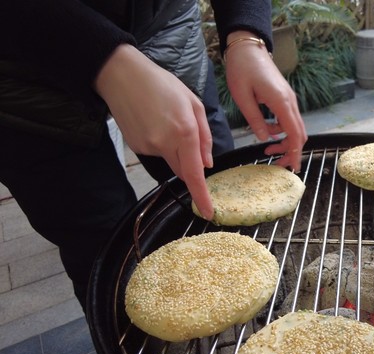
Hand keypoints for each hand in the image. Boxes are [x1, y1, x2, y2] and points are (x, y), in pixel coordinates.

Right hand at [94, 44, 215, 219]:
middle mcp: (165, 144)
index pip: (195, 174)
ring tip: (164, 118)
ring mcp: (148, 147)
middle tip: (185, 135)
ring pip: (170, 159)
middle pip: (184, 170)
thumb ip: (204, 136)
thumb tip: (207, 164)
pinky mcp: (136, 147)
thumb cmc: (161, 84)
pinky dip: (160, 142)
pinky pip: (157, 152)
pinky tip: (153, 122)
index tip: (208, 213)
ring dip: (174, 147)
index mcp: (184, 131)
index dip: (202, 196)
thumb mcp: (193, 103)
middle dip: (190, 162)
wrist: (121, 76)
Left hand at [223, 31, 307, 171]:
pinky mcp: (285, 97)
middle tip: (277, 163)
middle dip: (291, 150)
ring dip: (286, 141)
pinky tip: (268, 132)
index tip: (292, 168)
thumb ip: (255, 120)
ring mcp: (289, 99)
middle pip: (300, 133)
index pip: (294, 134)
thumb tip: (264, 138)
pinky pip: (289, 119)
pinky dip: (283, 130)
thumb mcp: (242, 98)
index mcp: (281, 102)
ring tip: (268, 148)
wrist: (248, 47)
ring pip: (295, 127)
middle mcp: (290, 101)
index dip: (295, 153)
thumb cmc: (242, 69)